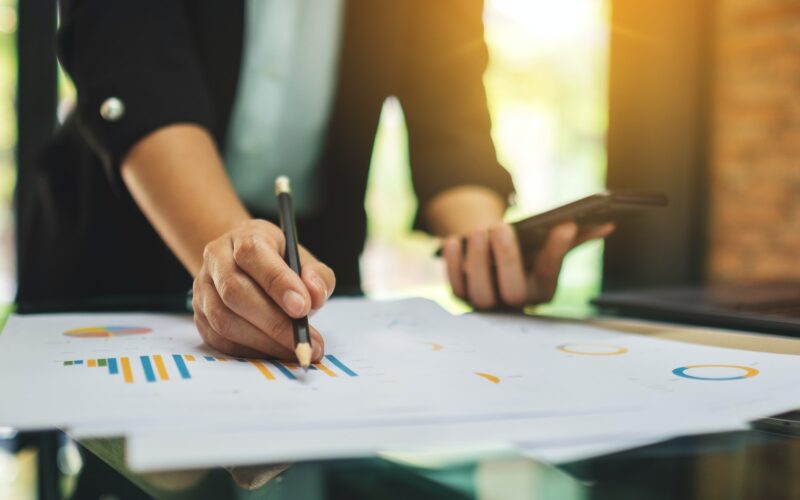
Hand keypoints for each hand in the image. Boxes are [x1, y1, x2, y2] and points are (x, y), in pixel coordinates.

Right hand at [192, 219, 334, 359]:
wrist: (246, 266)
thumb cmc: (280, 264)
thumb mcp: (304, 261)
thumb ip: (317, 275)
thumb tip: (315, 296)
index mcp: (244, 236)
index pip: (253, 254)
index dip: (277, 282)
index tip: (303, 308)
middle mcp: (217, 258)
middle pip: (234, 291)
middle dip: (272, 321)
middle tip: (303, 340)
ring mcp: (203, 288)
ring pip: (223, 319)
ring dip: (262, 341)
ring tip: (294, 350)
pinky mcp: (200, 315)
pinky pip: (219, 339)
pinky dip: (249, 351)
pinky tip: (274, 353)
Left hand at [441, 222, 613, 308]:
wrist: (491, 265)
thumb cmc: (525, 255)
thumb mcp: (547, 248)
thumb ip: (572, 239)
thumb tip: (607, 224)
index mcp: (540, 293)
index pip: (549, 276)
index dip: (556, 252)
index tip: (565, 224)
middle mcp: (514, 305)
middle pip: (511, 292)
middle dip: (507, 259)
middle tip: (502, 227)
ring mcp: (485, 304)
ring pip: (479, 292)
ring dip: (477, 261)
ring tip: (480, 230)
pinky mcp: (460, 296)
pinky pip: (454, 284)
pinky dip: (452, 264)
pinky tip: (453, 241)